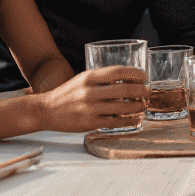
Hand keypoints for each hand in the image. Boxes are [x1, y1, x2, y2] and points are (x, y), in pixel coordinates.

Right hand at [31, 66, 148, 132]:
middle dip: (141, 91)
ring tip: (143, 105)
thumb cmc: (67, 94)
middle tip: (148, 92)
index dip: (135, 73)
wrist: (46, 110)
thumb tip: (127, 79)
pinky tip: (134, 119)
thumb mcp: (83, 80)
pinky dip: (128, 120)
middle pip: (124, 90)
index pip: (118, 72)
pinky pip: (115, 122)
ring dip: (137, 106)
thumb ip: (101, 79)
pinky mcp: (90, 123)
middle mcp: (90, 91)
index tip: (144, 76)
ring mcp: (90, 108)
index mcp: (89, 77)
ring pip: (122, 107)